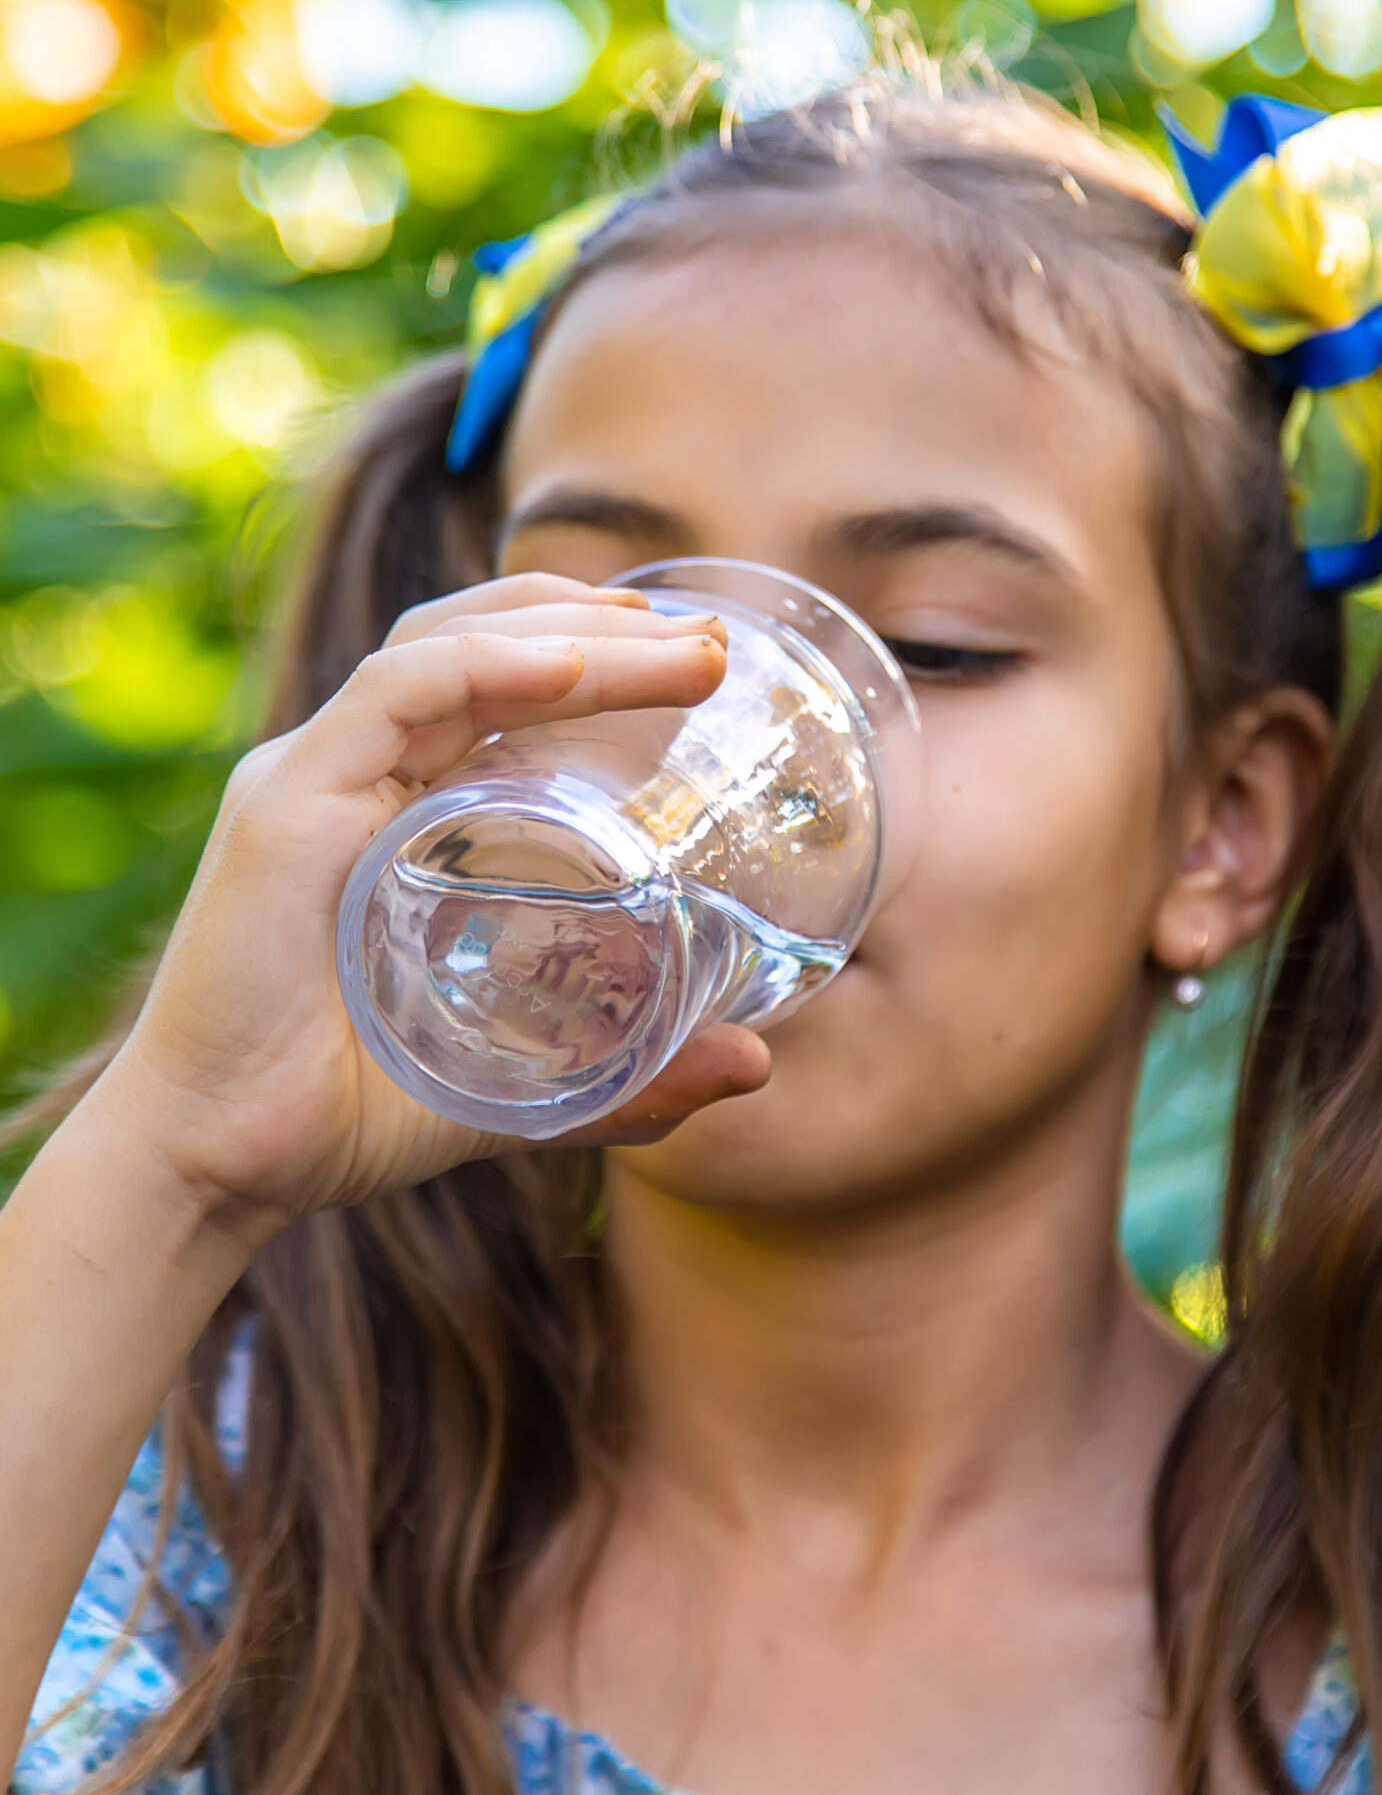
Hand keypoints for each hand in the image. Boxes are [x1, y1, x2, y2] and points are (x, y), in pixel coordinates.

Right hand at [87, 574, 769, 1238]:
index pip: (496, 683)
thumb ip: (630, 1078)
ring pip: (448, 650)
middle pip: (483, 646)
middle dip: (602, 623)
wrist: (217, 1171)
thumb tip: (753, 1067)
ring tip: (680, 647)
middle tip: (711, 639)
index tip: (701, 661)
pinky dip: (487, 665)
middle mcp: (353, 772)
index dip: (597, 652)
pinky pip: (393, 696)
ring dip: (573, 633)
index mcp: (395, 808)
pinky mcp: (285, 804)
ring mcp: (315, 777)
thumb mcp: (521, 1086)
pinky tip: (576, 665)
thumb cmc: (343, 1115)